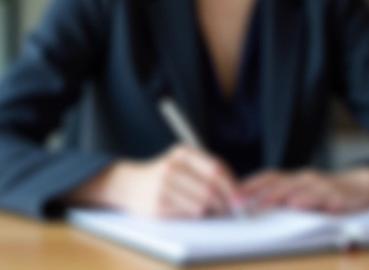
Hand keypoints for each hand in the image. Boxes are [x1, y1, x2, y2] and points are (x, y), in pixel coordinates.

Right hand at [67, 144, 239, 218]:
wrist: (129, 184)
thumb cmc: (165, 175)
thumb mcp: (184, 163)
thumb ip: (208, 172)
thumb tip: (237, 193)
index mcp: (182, 152)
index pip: (216, 169)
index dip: (231, 186)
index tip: (239, 198)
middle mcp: (172, 166)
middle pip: (211, 188)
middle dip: (224, 202)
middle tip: (229, 210)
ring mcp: (163, 185)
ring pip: (201, 204)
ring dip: (210, 211)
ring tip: (208, 210)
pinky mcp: (158, 204)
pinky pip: (188, 214)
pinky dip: (196, 215)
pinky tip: (191, 211)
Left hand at [238, 167, 368, 213]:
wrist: (365, 186)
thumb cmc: (327, 193)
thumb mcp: (304, 193)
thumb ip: (283, 199)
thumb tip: (254, 210)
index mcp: (295, 179)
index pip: (269, 177)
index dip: (250, 185)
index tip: (232, 196)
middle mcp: (307, 179)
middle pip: (281, 184)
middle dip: (261, 193)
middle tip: (243, 203)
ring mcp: (324, 186)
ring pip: (302, 189)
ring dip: (285, 196)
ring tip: (268, 203)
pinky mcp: (341, 196)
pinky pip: (328, 198)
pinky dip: (316, 201)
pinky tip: (305, 206)